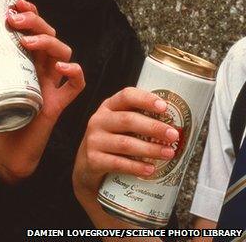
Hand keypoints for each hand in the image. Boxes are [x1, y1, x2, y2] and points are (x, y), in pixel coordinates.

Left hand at [0, 0, 85, 183]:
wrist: (0, 157)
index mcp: (23, 61)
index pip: (32, 29)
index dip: (29, 12)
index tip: (14, 3)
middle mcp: (39, 69)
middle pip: (49, 35)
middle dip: (36, 21)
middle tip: (15, 19)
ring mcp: (50, 86)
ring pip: (63, 54)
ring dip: (49, 42)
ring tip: (28, 41)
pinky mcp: (57, 105)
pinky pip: (76, 86)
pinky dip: (73, 73)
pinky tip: (60, 69)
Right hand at [72, 87, 179, 226]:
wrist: (87, 167)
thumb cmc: (112, 142)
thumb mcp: (120, 126)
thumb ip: (140, 120)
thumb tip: (178, 125)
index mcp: (109, 107)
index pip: (126, 96)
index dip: (145, 99)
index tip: (164, 107)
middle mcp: (98, 120)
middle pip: (128, 120)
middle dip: (154, 127)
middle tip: (174, 135)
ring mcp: (93, 140)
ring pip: (125, 143)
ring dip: (150, 149)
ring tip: (168, 153)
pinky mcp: (92, 160)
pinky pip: (117, 163)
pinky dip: (136, 167)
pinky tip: (150, 169)